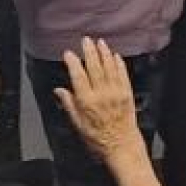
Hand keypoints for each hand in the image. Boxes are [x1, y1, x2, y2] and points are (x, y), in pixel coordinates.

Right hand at [53, 37, 145, 162]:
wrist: (121, 145)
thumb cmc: (97, 138)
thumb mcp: (77, 124)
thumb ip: (69, 104)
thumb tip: (59, 90)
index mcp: (86, 101)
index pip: (78, 76)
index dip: (73, 62)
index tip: (68, 53)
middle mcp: (101, 94)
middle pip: (94, 67)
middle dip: (89, 51)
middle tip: (86, 40)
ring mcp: (116, 92)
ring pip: (109, 67)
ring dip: (104, 53)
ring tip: (100, 42)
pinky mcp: (127, 93)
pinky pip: (123, 74)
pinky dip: (118, 63)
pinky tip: (115, 56)